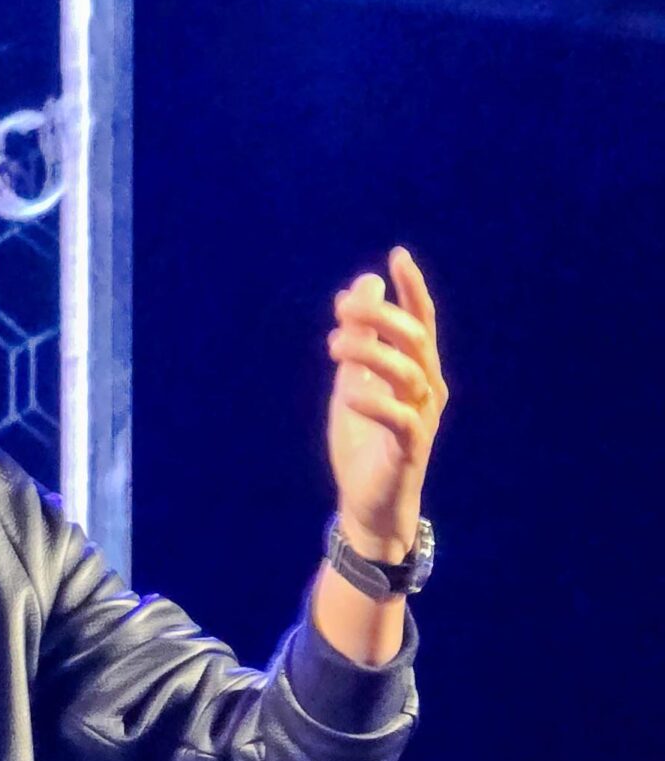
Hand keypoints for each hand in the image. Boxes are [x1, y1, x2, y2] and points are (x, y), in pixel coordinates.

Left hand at [326, 247, 447, 558]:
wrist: (368, 504)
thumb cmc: (364, 443)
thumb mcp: (353, 381)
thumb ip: (357, 340)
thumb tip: (358, 289)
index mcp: (416, 372)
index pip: (421, 321)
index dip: (412, 289)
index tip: (396, 256)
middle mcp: (427, 390)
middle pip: (416, 339)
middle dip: (380, 316)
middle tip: (341, 308)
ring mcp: (422, 419)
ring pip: (407, 372)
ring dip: (369, 351)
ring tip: (333, 345)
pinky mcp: (411, 450)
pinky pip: (400, 418)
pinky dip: (373, 401)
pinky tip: (348, 394)